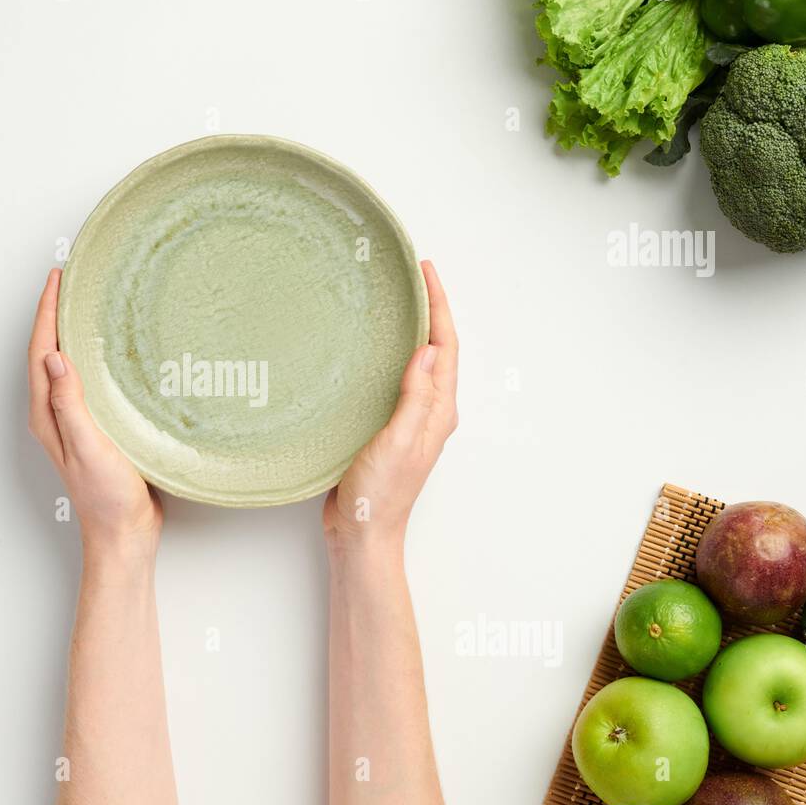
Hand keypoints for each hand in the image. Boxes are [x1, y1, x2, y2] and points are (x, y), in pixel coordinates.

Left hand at [28, 268, 162, 554]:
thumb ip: (71, 404)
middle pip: (48, 352)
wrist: (125, 533)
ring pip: (66, 365)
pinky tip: (109, 350)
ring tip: (85, 303)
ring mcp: (74, 421)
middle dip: (54, 313)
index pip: (42, 352)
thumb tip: (55, 358)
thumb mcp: (89, 446)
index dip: (47, 312)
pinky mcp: (95, 427)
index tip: (57, 279)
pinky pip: (87, 380)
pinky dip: (92, 356)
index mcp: (47, 414)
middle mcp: (55, 414)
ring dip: (71, 332)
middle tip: (69, 280)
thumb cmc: (107, 497)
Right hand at [323, 259, 458, 550]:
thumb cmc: (380, 494)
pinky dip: (388, 355)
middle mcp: (429, 412)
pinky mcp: (386, 427)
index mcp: (438, 412)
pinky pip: (393, 380)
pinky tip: (369, 349)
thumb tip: (427, 350)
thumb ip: (415, 397)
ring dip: (410, 330)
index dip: (438, 306)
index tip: (426, 272)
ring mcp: (408, 420)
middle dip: (428, 310)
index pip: (444, 347)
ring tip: (395, 300)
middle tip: (412, 275)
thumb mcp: (399, 441)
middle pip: (436, 349)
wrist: (361, 533)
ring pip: (415, 363)